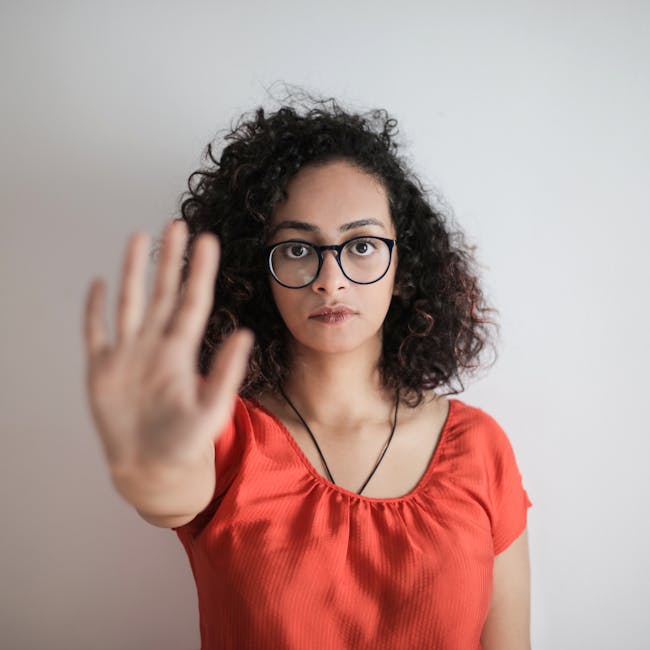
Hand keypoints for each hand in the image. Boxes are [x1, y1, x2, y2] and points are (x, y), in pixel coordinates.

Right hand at [83, 219, 252, 474]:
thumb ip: (226, 373)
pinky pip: (96, 333)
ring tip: (139, 238)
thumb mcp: (212, 409)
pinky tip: (99, 284)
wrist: (153, 468)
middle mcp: (155, 345)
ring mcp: (128, 355)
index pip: (192, 302)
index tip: (208, 241)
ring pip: (130, 303)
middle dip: (169, 260)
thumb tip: (245, 335)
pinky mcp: (102, 370)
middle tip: (178, 224)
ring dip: (133, 272)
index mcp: (182, 351)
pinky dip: (95, 310)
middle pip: (162, 293)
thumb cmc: (186, 442)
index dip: (199, 271)